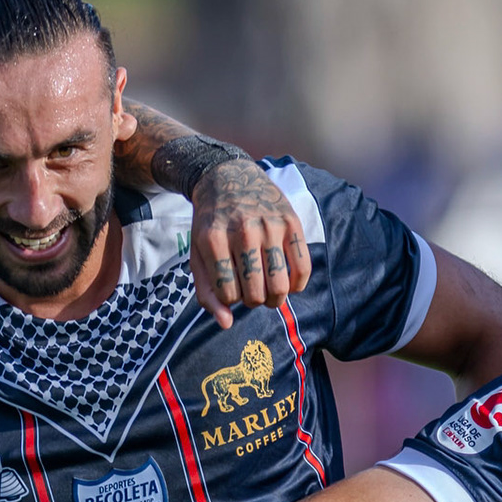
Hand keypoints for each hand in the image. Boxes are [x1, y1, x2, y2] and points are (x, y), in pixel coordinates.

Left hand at [190, 159, 311, 327]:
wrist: (228, 177)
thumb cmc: (211, 223)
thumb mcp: (198, 253)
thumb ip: (207, 292)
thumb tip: (226, 324)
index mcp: (214, 240)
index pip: (229, 295)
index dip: (231, 300)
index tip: (233, 289)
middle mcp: (243, 232)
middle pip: (256, 294)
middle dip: (254, 301)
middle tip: (253, 291)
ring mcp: (270, 226)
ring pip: (280, 286)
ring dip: (275, 298)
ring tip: (270, 291)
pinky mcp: (292, 222)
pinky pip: (303, 268)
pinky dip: (297, 285)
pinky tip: (289, 282)